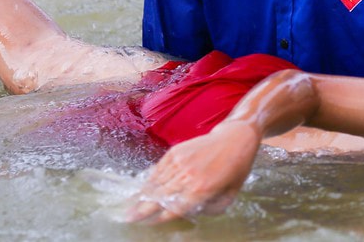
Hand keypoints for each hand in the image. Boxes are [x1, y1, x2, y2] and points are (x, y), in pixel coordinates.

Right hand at [126, 121, 260, 223]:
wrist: (234, 139)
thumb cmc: (235, 169)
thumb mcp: (229, 195)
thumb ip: (211, 209)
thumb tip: (193, 213)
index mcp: (201, 190)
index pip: (175, 208)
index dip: (160, 217)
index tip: (149, 224)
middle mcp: (187, 176)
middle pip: (160, 197)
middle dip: (142, 208)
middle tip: (128, 217)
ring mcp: (180, 162)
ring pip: (156, 182)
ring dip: (142, 195)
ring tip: (129, 205)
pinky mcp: (176, 151)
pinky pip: (159, 168)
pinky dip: (150, 179)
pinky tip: (142, 187)